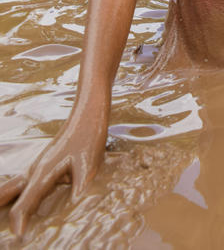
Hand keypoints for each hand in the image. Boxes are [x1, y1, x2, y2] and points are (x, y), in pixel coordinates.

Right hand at [0, 111, 107, 235]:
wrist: (88, 114)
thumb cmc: (88, 137)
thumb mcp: (89, 162)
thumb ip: (80, 185)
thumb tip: (74, 205)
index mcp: (43, 172)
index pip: (24, 203)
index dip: (19, 222)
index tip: (18, 237)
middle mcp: (34, 171)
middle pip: (7, 192)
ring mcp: (37, 168)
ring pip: (12, 187)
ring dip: (4, 201)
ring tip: (1, 222)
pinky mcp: (44, 166)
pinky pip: (23, 185)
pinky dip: (14, 196)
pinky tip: (17, 203)